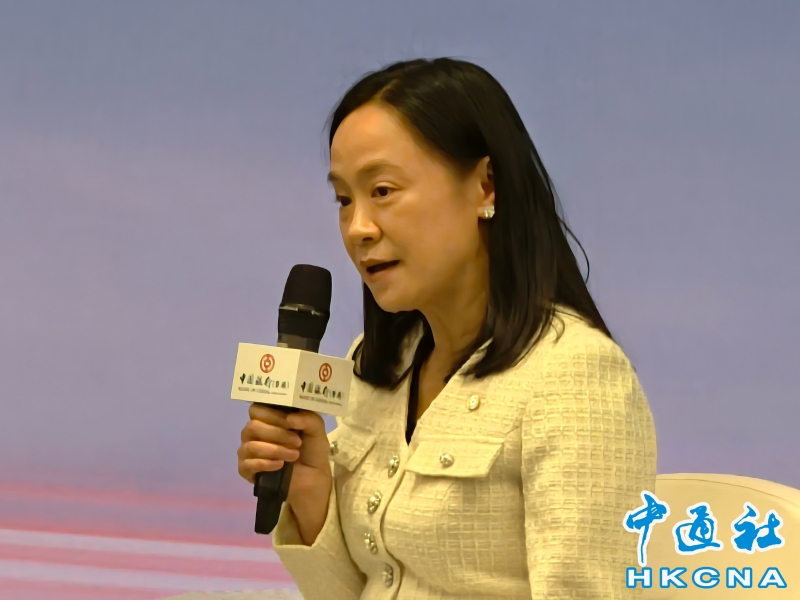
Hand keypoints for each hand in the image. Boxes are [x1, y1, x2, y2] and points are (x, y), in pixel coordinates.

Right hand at [238, 404, 331, 541]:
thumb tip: (290, 418)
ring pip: (251, 445)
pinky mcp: (246, 470)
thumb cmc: (311, 449)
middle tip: (297, 441)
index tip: (290, 422)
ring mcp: (248, 451)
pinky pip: (247, 464)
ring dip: (275, 450)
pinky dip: (265, 463)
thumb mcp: (316, 429)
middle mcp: (254, 432)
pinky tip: (280, 465)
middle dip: (276, 433)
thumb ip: (308, 418)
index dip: (272, 414)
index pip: (257, 409)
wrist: (312, 477)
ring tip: (294, 455)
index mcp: (268, 418)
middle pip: (252, 426)